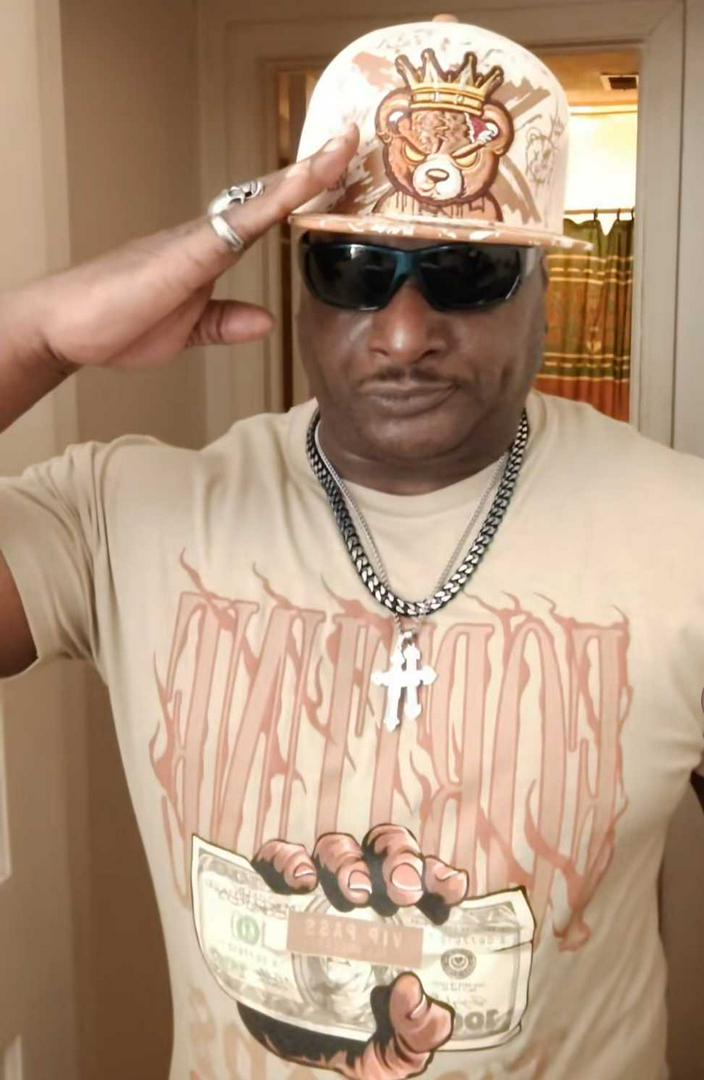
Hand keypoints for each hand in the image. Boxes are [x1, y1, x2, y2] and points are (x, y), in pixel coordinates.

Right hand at [8, 124, 357, 372]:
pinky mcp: (184, 256)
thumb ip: (226, 321)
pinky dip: (270, 203)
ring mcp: (195, 242)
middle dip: (312, 171)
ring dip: (301, 176)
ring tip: (340, 149)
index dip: (298, 194)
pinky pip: (236, 225)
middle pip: (267, 197)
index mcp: (206, 253)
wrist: (65, 327)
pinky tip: (297, 186)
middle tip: (350, 141)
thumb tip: (266, 321)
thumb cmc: (117, 322)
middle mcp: (204, 237)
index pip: (263, 216)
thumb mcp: (188, 331)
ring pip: (258, 202)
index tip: (334, 174)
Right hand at [241, 824, 469, 1077]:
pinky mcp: (272, 891)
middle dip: (399, 859)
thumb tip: (413, 993)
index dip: (441, 876)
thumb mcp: (390, 1055)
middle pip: (386, 849)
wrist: (284, 1046)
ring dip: (347, 860)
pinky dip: (288, 859)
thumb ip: (415, 1035)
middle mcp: (363, 894)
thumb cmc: (350, 1039)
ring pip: (336, 848)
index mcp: (401, 921)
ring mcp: (317, 889)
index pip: (428, 882)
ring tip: (352, 893)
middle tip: (401, 890)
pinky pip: (278, 858)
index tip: (451, 888)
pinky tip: (300, 882)